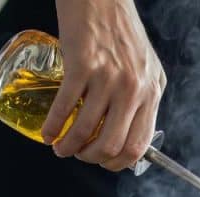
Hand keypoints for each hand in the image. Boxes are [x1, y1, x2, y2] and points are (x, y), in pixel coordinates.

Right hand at [43, 0, 166, 171]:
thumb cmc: (119, 30)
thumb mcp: (144, 68)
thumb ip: (140, 98)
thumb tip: (126, 132)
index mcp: (151, 91)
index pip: (139, 145)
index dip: (118, 163)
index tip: (104, 163)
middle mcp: (133, 87)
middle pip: (112, 145)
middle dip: (91, 159)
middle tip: (79, 155)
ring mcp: (108, 78)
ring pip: (86, 131)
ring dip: (68, 147)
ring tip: (59, 147)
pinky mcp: (83, 66)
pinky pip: (64, 108)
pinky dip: (53, 127)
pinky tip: (48, 132)